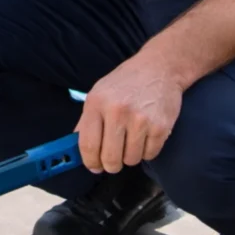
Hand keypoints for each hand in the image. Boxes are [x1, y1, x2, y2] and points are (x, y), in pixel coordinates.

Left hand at [75, 55, 183, 173]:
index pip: (88, 145)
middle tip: (113, 159)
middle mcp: (117, 111)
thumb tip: (73, 149)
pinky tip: (145, 136)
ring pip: (131, 160)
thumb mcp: (98, 94)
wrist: (159, 68)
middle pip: (110, 158)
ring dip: (129, 156)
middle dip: (110, 164)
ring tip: (131, 141)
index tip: (93, 166)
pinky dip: (146, 151)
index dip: (90, 161)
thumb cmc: (125, 83)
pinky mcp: (160, 127)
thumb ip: (86, 122)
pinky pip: (150, 155)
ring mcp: (140, 120)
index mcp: (96, 103)